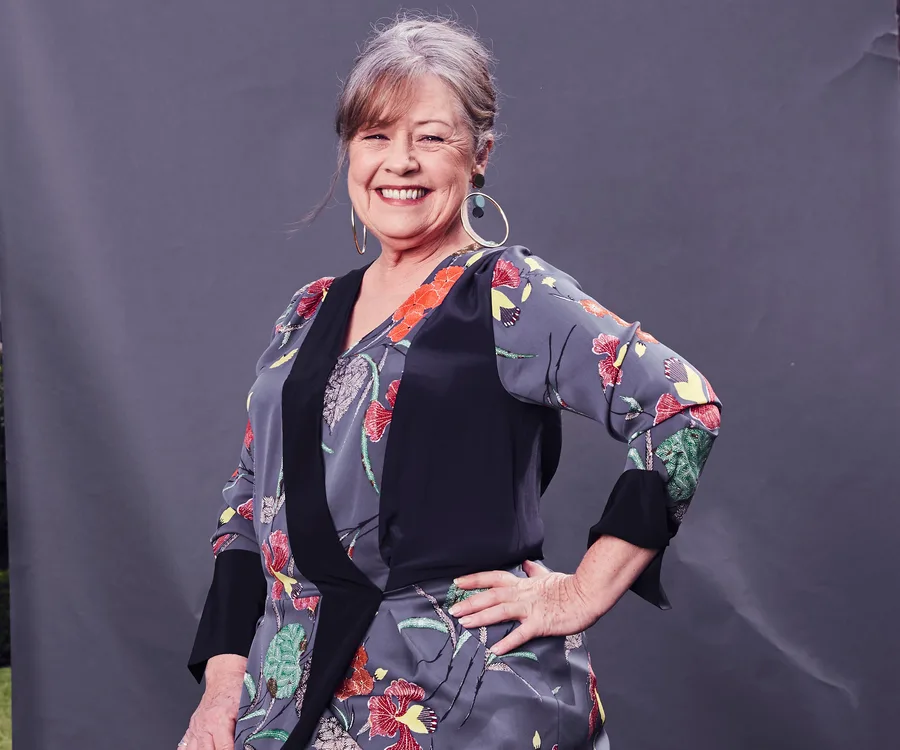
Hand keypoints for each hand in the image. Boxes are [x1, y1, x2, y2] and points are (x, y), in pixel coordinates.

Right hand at [178, 655, 244, 749]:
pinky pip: (184, 745)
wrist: (224, 677)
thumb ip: (244, 726)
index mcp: (219, 720)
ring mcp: (196, 727)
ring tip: (212, 749)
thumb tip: (248, 742)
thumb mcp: (246, 707)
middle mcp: (204, 726)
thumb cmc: (235, 689)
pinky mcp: (191, 728)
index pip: (224, 748)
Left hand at [449, 560, 603, 655]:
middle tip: (453, 609)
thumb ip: (534, 571)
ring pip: (501, 611)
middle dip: (471, 602)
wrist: (587, 595)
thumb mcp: (547, 575)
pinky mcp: (540, 623)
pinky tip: (494, 650)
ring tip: (465, 624)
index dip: (475, 580)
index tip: (457, 582)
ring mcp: (531, 609)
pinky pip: (521, 633)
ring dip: (482, 617)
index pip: (493, 578)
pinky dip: (508, 641)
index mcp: (522, 583)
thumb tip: (527, 563)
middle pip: (492, 595)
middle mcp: (522, 594)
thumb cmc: (568, 586)